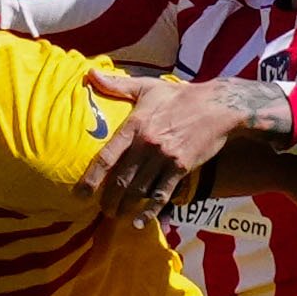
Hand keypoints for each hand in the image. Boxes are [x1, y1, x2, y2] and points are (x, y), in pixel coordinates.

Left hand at [81, 70, 283, 221]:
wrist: (217, 106)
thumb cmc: (179, 97)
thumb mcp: (147, 87)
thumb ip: (117, 85)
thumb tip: (89, 73)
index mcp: (135, 125)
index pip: (106, 156)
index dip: (91, 179)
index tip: (79, 195)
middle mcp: (147, 144)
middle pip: (121, 180)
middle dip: (108, 200)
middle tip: (101, 210)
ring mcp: (165, 157)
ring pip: (139, 190)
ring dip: (126, 207)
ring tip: (116, 215)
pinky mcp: (181, 167)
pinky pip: (162, 194)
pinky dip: (151, 211)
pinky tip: (140, 222)